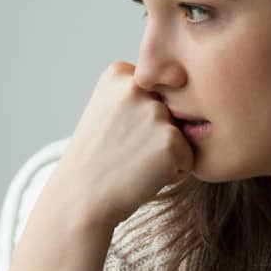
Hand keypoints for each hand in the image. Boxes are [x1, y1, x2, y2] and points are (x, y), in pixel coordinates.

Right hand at [47, 60, 194, 231]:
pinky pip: (189, 156)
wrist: (80, 198)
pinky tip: (144, 174)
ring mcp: (155, 112)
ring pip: (183, 132)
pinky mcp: (171, 140)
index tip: (116, 132)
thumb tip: (183, 84)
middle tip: (125, 150)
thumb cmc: (99, 158)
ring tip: (134, 162)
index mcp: (119, 72)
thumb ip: (140, 93)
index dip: (143, 118)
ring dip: (167, 151)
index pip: (158, 91)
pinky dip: (175, 171)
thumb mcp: (108, 109)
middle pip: (173, 109)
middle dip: (158, 133)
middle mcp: (138, 86)